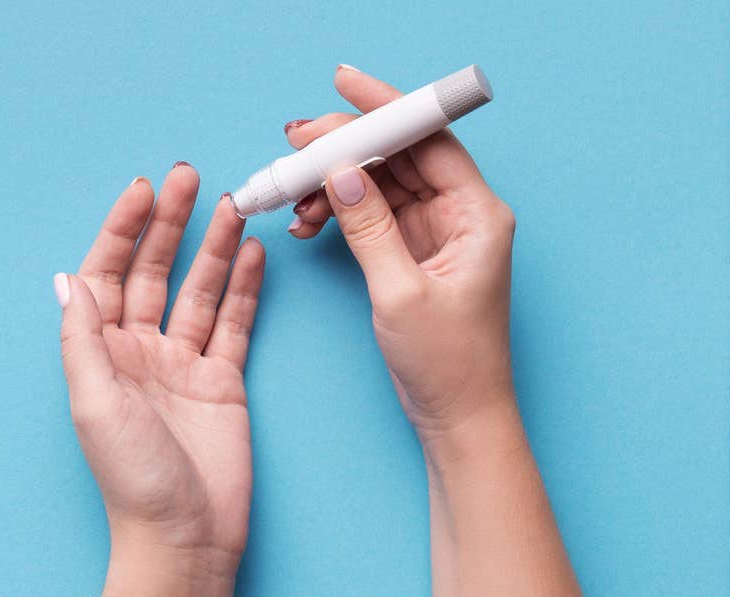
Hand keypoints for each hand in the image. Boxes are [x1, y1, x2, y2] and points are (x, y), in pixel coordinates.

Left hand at [54, 163, 264, 595]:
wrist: (184, 535)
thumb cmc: (132, 479)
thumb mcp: (95, 402)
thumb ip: (84, 338)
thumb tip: (68, 279)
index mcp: (102, 352)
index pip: (108, 273)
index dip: (121, 229)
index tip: (142, 189)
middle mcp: (139, 350)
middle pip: (152, 271)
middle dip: (169, 224)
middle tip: (188, 176)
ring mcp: (182, 364)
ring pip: (198, 290)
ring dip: (213, 247)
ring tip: (232, 205)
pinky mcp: (222, 381)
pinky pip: (234, 323)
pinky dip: (244, 288)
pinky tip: (253, 254)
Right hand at [285, 65, 578, 594]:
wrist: (458, 417)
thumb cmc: (449, 363)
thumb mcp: (400, 293)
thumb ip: (370, 228)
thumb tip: (341, 173)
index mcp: (478, 215)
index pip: (429, 140)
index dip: (385, 108)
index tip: (343, 86)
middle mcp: (461, 214)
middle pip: (399, 155)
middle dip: (344, 144)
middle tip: (295, 142)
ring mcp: (436, 232)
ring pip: (378, 182)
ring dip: (332, 182)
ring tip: (292, 195)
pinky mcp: (413, 252)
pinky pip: (370, 213)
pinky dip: (337, 211)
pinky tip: (308, 222)